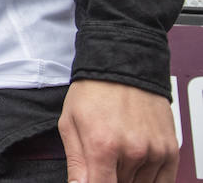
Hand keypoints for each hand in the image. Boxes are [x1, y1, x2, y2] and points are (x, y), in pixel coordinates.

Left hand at [58, 79, 177, 182]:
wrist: (122, 67)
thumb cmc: (93, 92)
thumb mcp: (70, 123)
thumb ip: (75, 162)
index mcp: (102, 145)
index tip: (94, 180)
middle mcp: (133, 150)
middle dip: (109, 177)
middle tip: (103, 160)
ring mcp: (155, 151)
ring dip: (129, 177)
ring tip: (119, 154)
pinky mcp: (170, 149)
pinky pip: (164, 181)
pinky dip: (150, 179)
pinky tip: (138, 166)